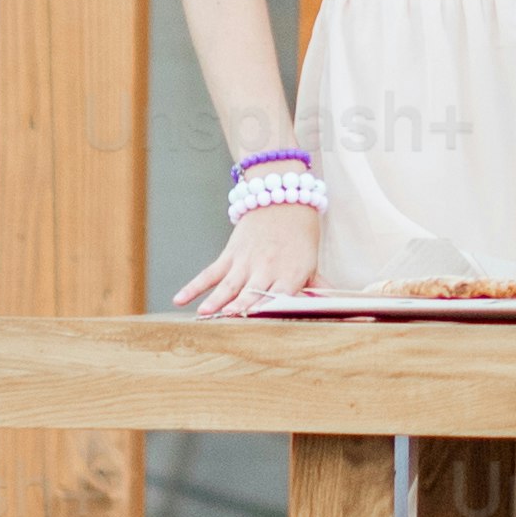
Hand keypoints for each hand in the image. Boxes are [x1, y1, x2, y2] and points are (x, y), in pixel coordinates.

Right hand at [173, 198, 324, 312]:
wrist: (282, 197)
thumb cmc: (300, 235)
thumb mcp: (312, 261)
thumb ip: (318, 286)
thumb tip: (335, 307)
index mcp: (291, 273)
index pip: (281, 294)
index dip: (272, 306)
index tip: (263, 319)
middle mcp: (267, 268)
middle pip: (252, 290)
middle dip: (242, 304)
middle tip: (231, 317)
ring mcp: (246, 261)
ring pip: (229, 284)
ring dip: (217, 299)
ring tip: (204, 313)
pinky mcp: (230, 255)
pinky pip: (210, 273)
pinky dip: (194, 286)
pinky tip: (179, 299)